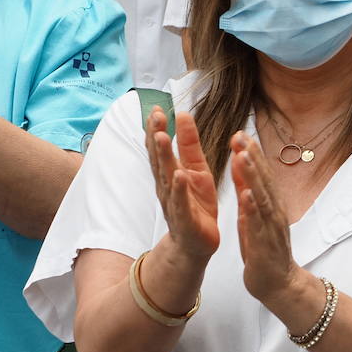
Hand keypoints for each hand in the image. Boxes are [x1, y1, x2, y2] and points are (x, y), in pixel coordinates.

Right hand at [146, 109, 219, 263]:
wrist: (196, 243)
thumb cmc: (196, 204)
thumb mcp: (197, 169)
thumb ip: (189, 144)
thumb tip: (183, 114)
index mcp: (171, 173)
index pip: (160, 148)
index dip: (156, 129)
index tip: (156, 108)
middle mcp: (168, 186)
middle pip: (159, 159)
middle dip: (155, 137)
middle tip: (154, 116)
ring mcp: (174, 203)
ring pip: (167, 177)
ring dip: (162, 157)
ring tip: (160, 136)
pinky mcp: (186, 219)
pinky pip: (181, 203)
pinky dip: (179, 190)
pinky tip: (179, 175)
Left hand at [230, 132, 298, 304]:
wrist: (279, 284)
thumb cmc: (264, 250)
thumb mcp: (253, 217)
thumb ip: (249, 194)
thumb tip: (243, 169)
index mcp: (270, 204)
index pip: (261, 174)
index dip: (251, 153)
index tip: (240, 133)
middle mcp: (274, 210)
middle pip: (263, 179)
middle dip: (251, 156)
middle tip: (240, 134)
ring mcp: (271, 226)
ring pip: (261, 196)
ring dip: (253, 176)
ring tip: (242, 156)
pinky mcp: (265, 243)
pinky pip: (258, 223)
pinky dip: (253, 208)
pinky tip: (247, 194)